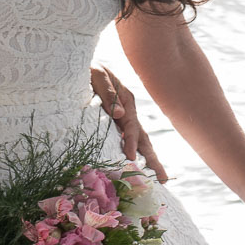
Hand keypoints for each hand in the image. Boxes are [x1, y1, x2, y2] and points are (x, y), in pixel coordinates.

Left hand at [90, 64, 168, 181]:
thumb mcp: (97, 75)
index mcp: (125, 100)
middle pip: (143, 138)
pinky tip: (136, 166)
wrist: (81, 65)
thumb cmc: (89, 69)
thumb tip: (119, 114)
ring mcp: (123, 117)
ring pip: (139, 141)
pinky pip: (127, 139)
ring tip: (157, 180)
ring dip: (148, 160)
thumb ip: (108, 91)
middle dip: (152, 159)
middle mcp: (127, 110)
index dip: (132, 142)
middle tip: (162, 180)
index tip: (131, 157)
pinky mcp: (115, 121)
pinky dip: (135, 153)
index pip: (131, 126)